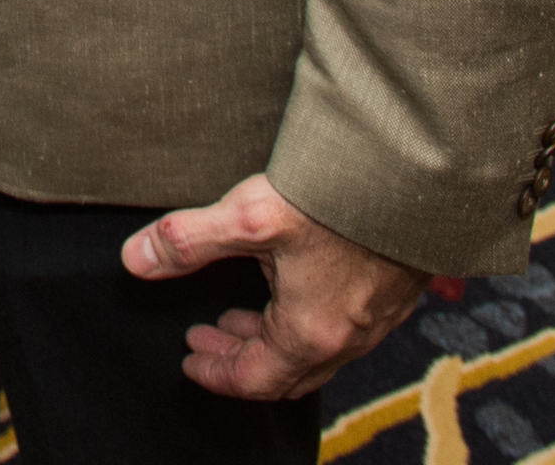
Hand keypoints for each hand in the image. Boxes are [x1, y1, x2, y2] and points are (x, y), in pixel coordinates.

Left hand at [120, 173, 427, 401]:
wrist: (418, 175)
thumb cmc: (337, 199)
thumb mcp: (248, 216)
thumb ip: (188, 241)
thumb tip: (136, 260)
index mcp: (310, 333)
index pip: (255, 379)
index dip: (216, 374)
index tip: (190, 360)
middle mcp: (349, 336)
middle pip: (287, 372)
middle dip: (241, 359)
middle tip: (206, 336)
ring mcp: (378, 316)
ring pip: (318, 349)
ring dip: (275, 339)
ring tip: (243, 312)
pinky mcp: (396, 289)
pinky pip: (346, 326)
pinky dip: (309, 320)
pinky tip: (296, 283)